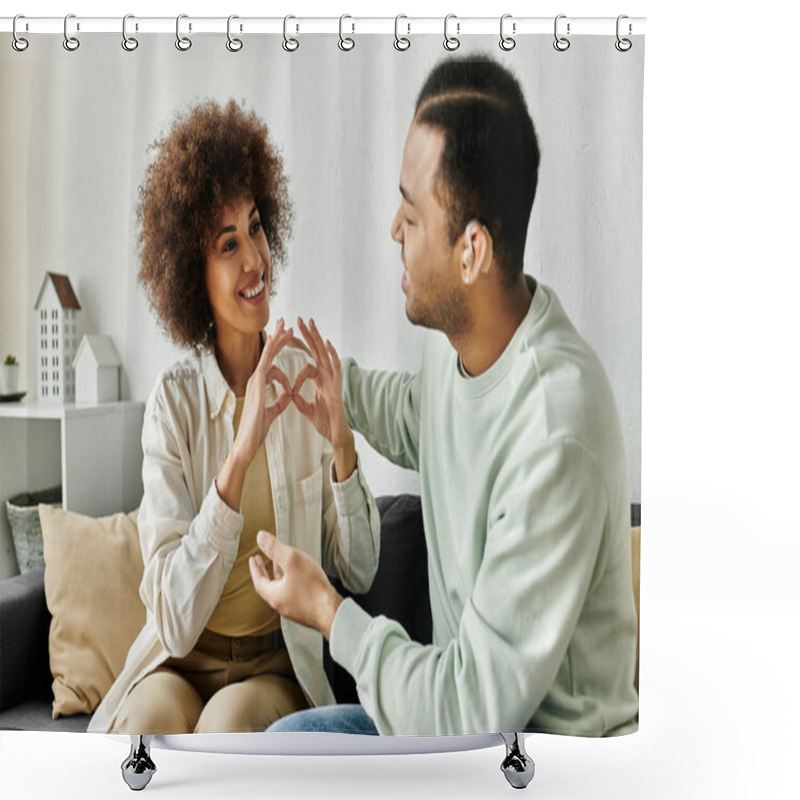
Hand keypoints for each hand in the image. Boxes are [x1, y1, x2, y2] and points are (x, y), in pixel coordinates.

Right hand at [233, 319, 293, 464]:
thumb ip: (280, 402)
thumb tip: (288, 395)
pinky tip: (276, 340)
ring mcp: (254, 382)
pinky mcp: (257, 386)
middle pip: (268, 354)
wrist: (247, 442)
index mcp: (259, 386)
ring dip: (278, 340)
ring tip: (288, 328)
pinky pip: (265, 363)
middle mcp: (255, 380)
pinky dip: (271, 351)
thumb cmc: (256, 429)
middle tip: (286, 323)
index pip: (271, 363)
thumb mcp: (273, 412)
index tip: (289, 340)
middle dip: (277, 338)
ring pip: (267, 355)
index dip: (279, 351)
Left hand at [249, 531, 341, 639]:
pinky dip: (289, 583)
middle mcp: (281, 604)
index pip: (258, 581)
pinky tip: (299, 577)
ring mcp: (293, 609)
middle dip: (264, 572)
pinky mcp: (305, 610)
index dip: (255, 568)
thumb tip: (260, 537)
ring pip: (281, 590)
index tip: (253, 559)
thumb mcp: (293, 561)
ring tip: (279, 565)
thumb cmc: (314, 589)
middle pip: (268, 586)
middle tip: (261, 561)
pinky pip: (292, 594)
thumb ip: (276, 549)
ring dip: (278, 576)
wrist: (333, 612)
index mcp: (274, 595)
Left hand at [292, 318, 351, 447]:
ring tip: (310, 323)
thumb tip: (291, 394)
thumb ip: (300, 400)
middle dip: (308, 336)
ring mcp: (333, 380)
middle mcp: (326, 377)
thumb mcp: (307, 410)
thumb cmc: (325, 423)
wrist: (336, 435)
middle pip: (316, 352)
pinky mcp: (337, 386)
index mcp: (320, 381)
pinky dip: (332, 355)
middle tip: (299, 320)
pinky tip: (326, 343)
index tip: (288, 355)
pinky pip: (335, 367)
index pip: (308, 363)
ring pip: (324, 354)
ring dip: (317, 338)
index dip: (298, 359)